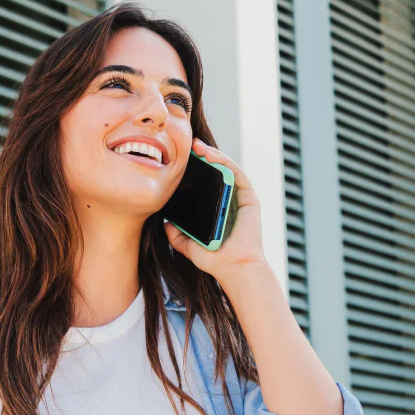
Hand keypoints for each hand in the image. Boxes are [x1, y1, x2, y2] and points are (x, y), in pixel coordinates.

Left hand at [164, 138, 268, 284]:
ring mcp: (241, 199)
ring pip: (227, 169)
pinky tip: (210, 155)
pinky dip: (225, 162)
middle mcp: (230, 201)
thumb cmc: (214, 260)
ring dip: (213, 155)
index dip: (194, 171)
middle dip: (203, 158)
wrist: (234, 268)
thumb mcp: (187, 246)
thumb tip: (164, 222)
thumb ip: (176, 235)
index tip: (178, 161)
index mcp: (217, 210)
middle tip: (185, 147)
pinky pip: (237, 174)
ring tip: (196, 146)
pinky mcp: (250, 199)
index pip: (206, 185)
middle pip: (217, 173)